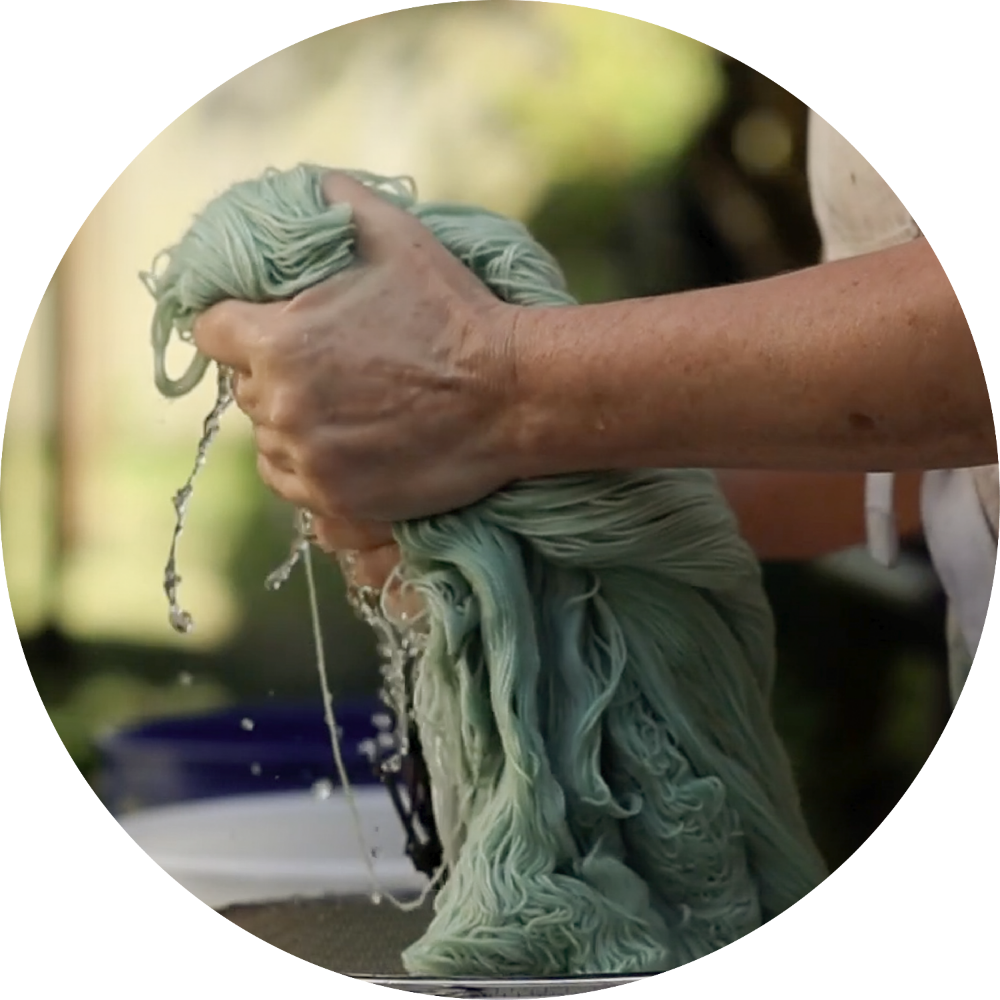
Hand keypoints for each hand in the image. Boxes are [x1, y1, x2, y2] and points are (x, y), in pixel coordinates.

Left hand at [192, 171, 521, 586]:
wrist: (513, 396)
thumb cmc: (455, 314)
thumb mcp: (397, 236)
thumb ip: (338, 202)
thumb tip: (309, 189)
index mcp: (279, 340)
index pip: (209, 332)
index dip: (235, 324)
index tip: (261, 325)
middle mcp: (282, 405)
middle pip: (244, 388)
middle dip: (273, 374)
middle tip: (324, 365)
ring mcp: (310, 460)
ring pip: (266, 440)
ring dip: (289, 423)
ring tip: (338, 409)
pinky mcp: (338, 500)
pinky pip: (290, 484)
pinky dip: (305, 466)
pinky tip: (339, 447)